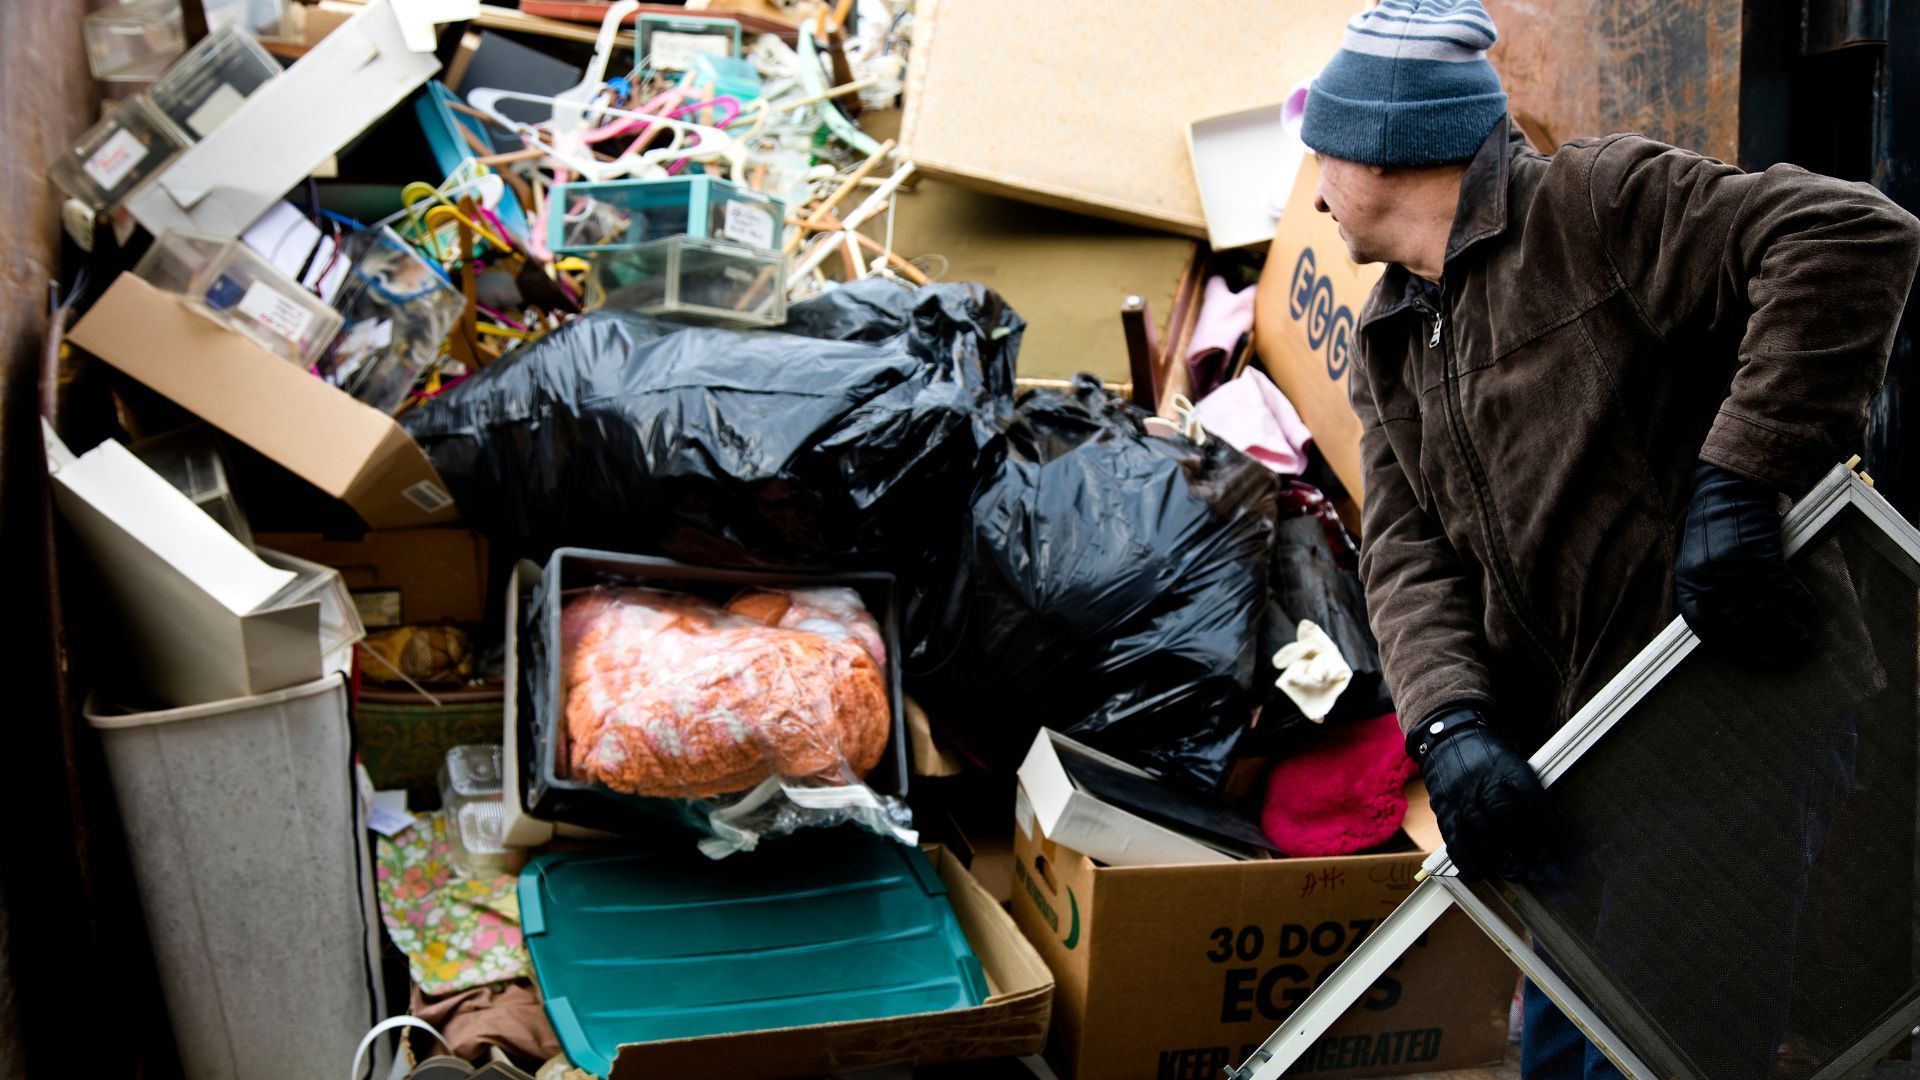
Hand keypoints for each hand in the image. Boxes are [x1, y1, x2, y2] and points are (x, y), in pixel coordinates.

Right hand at [1409, 706, 1557, 881]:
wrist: (1446, 737)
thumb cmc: (1485, 754)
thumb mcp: (1510, 760)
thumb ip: (1525, 788)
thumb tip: (1550, 822)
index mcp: (1504, 765)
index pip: (1528, 793)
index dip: (1544, 818)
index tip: (1557, 838)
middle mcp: (1481, 781)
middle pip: (1505, 814)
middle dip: (1524, 843)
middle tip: (1539, 864)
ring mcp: (1459, 795)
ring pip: (1478, 828)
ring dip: (1499, 855)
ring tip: (1514, 872)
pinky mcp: (1443, 807)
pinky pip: (1452, 835)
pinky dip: (1465, 857)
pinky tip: (1477, 872)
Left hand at [1674, 462, 1812, 662]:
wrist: (1728, 489)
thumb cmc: (1716, 531)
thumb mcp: (1697, 564)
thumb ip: (1708, 594)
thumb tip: (1729, 632)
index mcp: (1689, 583)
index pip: (1706, 629)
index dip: (1731, 649)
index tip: (1752, 661)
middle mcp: (1708, 578)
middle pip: (1739, 623)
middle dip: (1765, 643)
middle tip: (1785, 654)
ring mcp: (1733, 565)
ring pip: (1763, 609)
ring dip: (1786, 628)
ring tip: (1801, 638)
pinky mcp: (1758, 552)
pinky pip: (1782, 586)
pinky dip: (1798, 600)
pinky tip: (1808, 609)